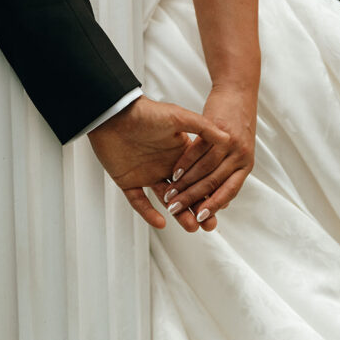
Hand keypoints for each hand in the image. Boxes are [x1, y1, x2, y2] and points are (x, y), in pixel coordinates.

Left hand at [88, 95, 229, 230]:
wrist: (113, 112)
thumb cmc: (145, 112)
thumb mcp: (178, 117)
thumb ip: (202, 128)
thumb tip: (227, 138)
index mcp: (180, 153)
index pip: (200, 176)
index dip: (211, 191)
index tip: (223, 205)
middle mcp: (166, 166)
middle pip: (186, 192)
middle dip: (198, 208)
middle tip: (210, 224)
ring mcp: (148, 174)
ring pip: (166, 200)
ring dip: (179, 214)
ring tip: (192, 226)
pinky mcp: (128, 181)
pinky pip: (139, 201)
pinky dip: (148, 212)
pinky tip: (160, 222)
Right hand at [161, 85, 256, 223]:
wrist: (238, 95)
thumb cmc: (234, 126)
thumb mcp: (235, 153)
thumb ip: (226, 175)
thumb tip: (217, 203)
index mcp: (245, 166)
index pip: (229, 191)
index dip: (213, 205)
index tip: (198, 217)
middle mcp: (241, 156)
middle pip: (214, 182)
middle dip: (192, 199)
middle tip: (176, 209)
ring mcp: (230, 143)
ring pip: (205, 169)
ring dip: (186, 184)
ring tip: (170, 194)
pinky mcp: (217, 129)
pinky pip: (198, 150)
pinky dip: (185, 164)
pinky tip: (173, 173)